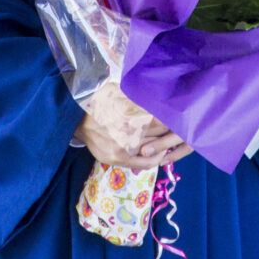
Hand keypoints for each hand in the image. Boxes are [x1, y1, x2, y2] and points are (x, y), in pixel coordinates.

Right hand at [78, 110, 192, 168]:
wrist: (78, 118)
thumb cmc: (103, 102)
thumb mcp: (125, 95)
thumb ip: (144, 101)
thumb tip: (167, 103)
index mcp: (133, 113)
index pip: (163, 121)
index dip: (173, 121)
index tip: (180, 119)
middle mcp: (129, 132)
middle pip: (160, 135)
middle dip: (170, 133)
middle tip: (180, 130)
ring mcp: (123, 147)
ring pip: (153, 148)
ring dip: (164, 145)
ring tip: (171, 141)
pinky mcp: (117, 158)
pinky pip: (143, 163)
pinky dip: (154, 159)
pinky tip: (160, 154)